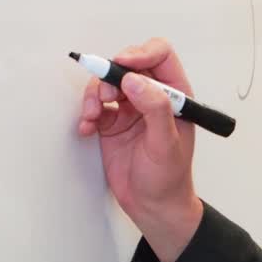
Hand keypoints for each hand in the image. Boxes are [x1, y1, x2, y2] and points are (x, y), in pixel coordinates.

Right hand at [77, 38, 202, 261]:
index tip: (122, 64)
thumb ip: (155, 109)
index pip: (160, 56)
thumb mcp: (166, 144)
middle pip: (127, 66)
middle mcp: (152, 97)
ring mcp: (131, 109)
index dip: (141, 54)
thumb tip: (135, 80)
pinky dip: (86, 113)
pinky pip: (95, 106)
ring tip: (92, 116)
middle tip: (106, 97)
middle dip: (111, 76)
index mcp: (175, 96)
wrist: (152, 207)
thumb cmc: (168, 179)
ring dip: (95, 95)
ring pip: (107, 84)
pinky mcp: (112, 123)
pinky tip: (86, 129)